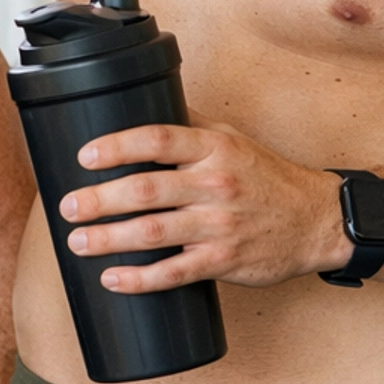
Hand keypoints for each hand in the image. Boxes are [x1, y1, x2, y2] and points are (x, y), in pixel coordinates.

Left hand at [59, 120, 349, 291]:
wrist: (315, 220)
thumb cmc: (267, 178)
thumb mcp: (233, 139)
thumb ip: (189, 126)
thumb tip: (142, 105)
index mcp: (213, 149)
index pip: (157, 138)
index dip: (117, 146)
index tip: (85, 156)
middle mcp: (215, 184)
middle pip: (146, 188)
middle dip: (99, 199)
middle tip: (67, 206)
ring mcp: (220, 225)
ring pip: (154, 232)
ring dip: (110, 238)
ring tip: (79, 241)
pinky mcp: (224, 260)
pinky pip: (175, 272)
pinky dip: (140, 279)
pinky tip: (113, 278)